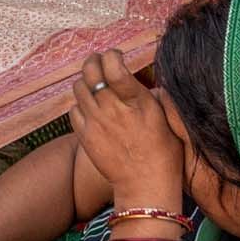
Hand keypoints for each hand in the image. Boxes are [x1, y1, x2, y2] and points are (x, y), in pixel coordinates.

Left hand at [66, 51, 187, 211]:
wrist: (146, 185)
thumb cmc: (164, 152)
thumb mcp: (167, 118)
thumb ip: (152, 95)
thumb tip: (143, 79)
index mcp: (137, 102)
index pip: (114, 68)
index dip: (111, 56)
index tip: (116, 55)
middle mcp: (114, 110)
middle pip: (90, 73)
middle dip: (93, 61)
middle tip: (99, 62)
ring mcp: (96, 123)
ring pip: (78, 88)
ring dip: (85, 81)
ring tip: (94, 85)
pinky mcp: (86, 137)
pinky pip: (73, 110)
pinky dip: (79, 104)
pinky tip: (90, 107)